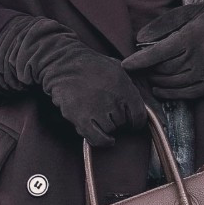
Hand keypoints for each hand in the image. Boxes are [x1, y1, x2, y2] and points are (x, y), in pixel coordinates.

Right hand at [0, 17, 149, 145]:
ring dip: (105, 125)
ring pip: (110, 130)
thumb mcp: (116, 67)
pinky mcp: (82, 118)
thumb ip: (129, 84)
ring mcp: (98, 109)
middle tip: (106, 109)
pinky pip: (97, 139)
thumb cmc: (89, 64)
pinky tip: (105, 138)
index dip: (136, 121)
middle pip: (124, 123)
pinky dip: (102, 141)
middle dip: (118, 119)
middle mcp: (113, 98)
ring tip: (97, 113)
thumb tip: (141, 97)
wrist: (62, 63)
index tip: (132, 122)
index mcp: (124, 85)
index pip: (139, 115)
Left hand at [122, 0, 203, 99]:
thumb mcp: (189, 12)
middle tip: (140, 66)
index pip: (158, 54)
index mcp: (190, 38)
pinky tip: (160, 90)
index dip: (139, 62)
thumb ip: (164, 25)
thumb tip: (140, 39)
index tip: (125, 65)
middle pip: (163, 71)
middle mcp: (197, 58)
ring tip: (150, 75)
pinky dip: (170, 94)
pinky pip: (186, 94)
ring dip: (157, 81)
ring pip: (172, 83)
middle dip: (147, 70)